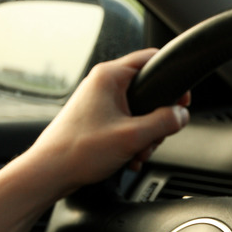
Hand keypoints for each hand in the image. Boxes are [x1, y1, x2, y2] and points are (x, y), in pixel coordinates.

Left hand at [27, 48, 190, 195]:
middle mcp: (102, 85)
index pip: (151, 59)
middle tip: (153, 138)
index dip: (172, 80)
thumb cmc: (79, 151)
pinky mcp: (96, 120)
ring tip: (136, 152)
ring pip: (139, 113)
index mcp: (109, 77)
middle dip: (157, 120)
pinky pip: (126, 125)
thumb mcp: (133, 136)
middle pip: (148, 92)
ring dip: (145, 136)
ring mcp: (99, 103)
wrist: (49, 173)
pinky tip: (129, 158)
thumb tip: (182, 115)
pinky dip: (132, 142)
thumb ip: (164, 123)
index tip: (182, 101)